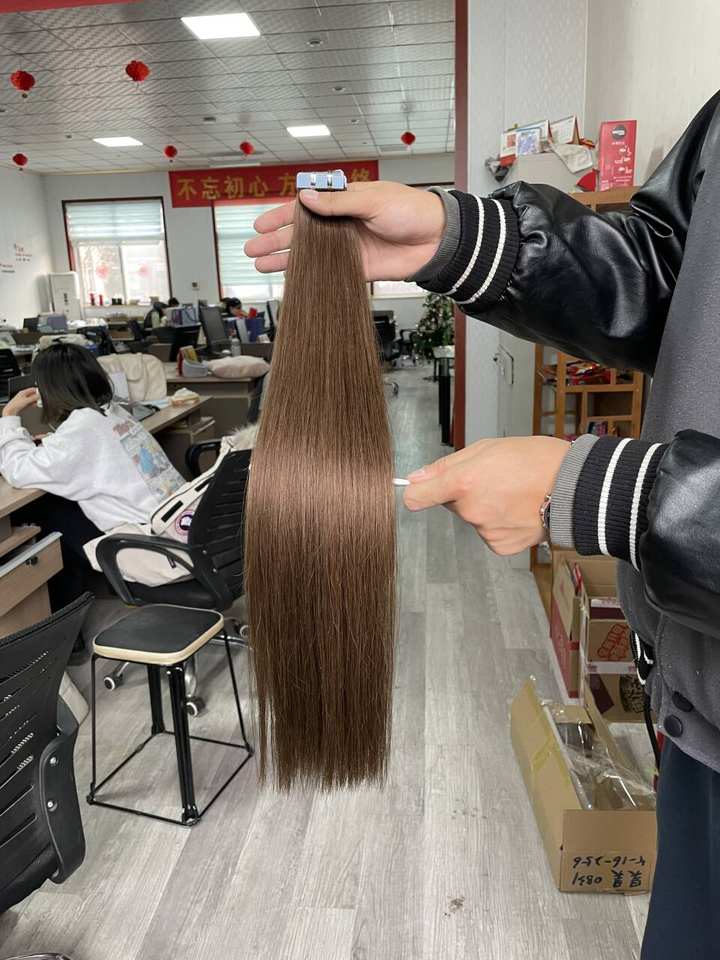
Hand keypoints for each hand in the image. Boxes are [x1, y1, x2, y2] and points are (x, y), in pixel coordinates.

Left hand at [3, 388, 38, 417]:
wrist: (11, 411)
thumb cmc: (15, 404)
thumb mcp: (27, 400)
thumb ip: (34, 398)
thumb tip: (39, 396)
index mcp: (23, 392)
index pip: (32, 389)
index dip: (37, 390)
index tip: (41, 393)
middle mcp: (23, 395)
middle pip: (32, 394)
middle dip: (37, 397)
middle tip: (40, 399)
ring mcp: (23, 400)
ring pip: (31, 399)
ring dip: (35, 401)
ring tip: (38, 403)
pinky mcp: (23, 404)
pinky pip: (30, 403)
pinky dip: (33, 404)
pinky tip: (35, 405)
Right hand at [244, 181, 445, 280]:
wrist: (435, 239)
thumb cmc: (410, 211)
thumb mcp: (371, 200)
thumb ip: (337, 203)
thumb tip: (306, 198)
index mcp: (342, 201)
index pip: (304, 208)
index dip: (281, 217)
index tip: (260, 224)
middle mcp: (340, 225)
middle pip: (300, 234)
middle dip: (275, 241)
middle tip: (251, 249)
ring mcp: (345, 248)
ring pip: (308, 255)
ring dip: (285, 260)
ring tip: (261, 265)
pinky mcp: (355, 268)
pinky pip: (326, 272)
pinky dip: (308, 276)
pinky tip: (291, 279)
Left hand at [403, 436, 570, 555]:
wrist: (574, 487)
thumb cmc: (535, 460)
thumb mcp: (487, 448)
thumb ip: (446, 465)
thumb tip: (415, 477)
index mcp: (463, 482)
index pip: (416, 497)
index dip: (417, 492)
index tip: (422, 489)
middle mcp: (470, 510)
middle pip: (451, 504)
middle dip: (465, 493)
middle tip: (495, 480)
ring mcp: (485, 531)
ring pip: (473, 518)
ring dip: (485, 508)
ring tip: (513, 494)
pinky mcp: (500, 546)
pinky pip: (489, 534)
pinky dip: (499, 524)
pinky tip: (518, 511)